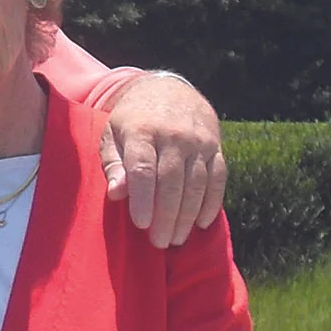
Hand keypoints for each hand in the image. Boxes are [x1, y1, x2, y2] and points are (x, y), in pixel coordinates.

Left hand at [97, 72, 225, 247]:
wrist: (168, 89)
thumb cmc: (132, 120)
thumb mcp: (112, 135)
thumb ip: (112, 165)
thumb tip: (117, 194)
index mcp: (142, 131)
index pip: (144, 169)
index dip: (143, 199)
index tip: (141, 224)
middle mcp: (173, 134)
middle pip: (172, 181)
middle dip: (166, 216)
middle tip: (159, 242)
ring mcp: (198, 140)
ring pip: (197, 183)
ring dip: (188, 216)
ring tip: (176, 239)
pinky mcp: (215, 146)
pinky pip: (218, 177)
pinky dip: (211, 203)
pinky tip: (201, 223)